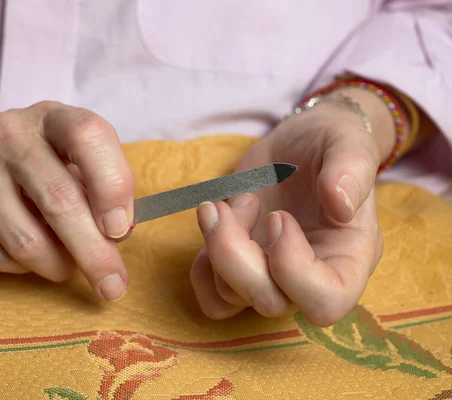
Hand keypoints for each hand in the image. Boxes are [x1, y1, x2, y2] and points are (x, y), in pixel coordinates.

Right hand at [0, 102, 133, 300]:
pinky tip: (33, 254)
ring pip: (28, 241)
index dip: (112, 186)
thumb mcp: (77, 160)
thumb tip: (116, 236)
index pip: (88, 136)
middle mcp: (8, 133)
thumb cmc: (42, 166)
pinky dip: (27, 269)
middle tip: (113, 285)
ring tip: (70, 265)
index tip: (119, 229)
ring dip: (60, 266)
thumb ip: (103, 189)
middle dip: (94, 253)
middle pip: (59, 200)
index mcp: (52, 117)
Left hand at [190, 98, 385, 325]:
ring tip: (226, 203)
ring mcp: (271, 276)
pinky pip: (214, 299)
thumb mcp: (348, 143)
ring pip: (231, 296)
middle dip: (235, 255)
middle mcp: (309, 278)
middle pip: (270, 303)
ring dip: (217, 246)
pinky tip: (214, 227)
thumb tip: (340, 203)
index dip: (292, 267)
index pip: (327, 300)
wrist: (300, 144)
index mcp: (348, 258)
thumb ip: (352, 168)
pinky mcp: (241, 268)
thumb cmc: (332, 145)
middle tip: (233, 203)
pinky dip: (202, 269)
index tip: (278, 216)